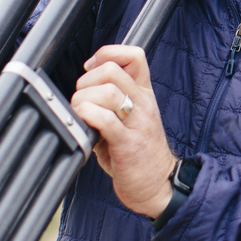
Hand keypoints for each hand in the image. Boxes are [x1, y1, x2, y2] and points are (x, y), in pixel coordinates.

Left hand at [69, 44, 177, 217]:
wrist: (159, 186)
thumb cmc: (139, 154)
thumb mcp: (129, 120)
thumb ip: (110, 104)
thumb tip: (81, 95)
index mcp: (144, 95)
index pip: (134, 56)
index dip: (107, 54)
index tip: (91, 68)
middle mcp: (143, 104)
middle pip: (113, 70)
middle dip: (87, 80)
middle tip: (82, 98)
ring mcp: (138, 123)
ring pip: (108, 91)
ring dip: (84, 100)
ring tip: (80, 114)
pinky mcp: (129, 144)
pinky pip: (107, 119)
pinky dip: (88, 116)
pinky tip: (84, 124)